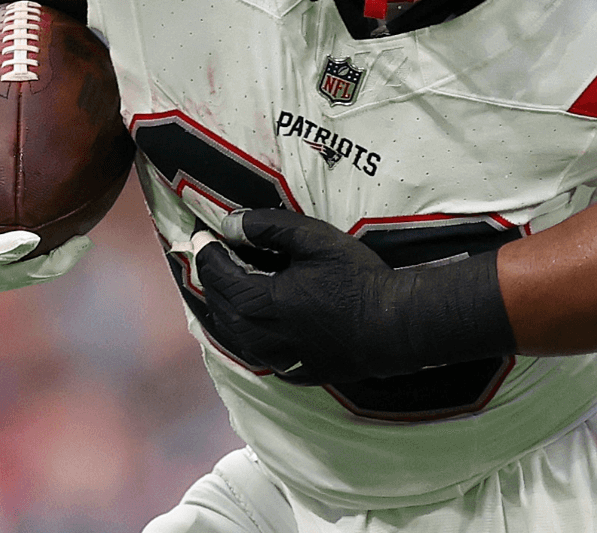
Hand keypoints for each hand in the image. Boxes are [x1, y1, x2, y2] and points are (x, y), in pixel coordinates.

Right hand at [0, 129, 89, 308]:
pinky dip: (32, 263)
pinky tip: (62, 244)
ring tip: (81, 245)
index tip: (30, 239)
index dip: (1, 251)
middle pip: (5, 277)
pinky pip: (6, 276)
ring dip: (46, 265)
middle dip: (45, 263)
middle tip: (81, 244)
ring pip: (11, 280)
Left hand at [195, 208, 513, 385]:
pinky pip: (255, 351)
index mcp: (257, 303)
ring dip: (225, 306)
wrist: (395, 327)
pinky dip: (247, 332)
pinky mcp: (293, 372)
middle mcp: (256, 337)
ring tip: (229, 284)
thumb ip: (268, 227)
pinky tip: (258, 320)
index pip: (214, 273)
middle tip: (211, 254)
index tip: (202, 233)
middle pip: (217, 305)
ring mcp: (274, 359)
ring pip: (232, 333)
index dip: (204, 250)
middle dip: (210, 277)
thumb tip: (230, 223)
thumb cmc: (358, 280)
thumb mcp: (315, 240)